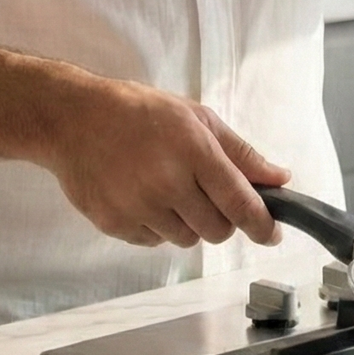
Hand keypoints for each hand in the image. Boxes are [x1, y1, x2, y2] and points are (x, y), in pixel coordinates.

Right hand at [44, 75, 287, 248]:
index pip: (240, 203)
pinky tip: (147, 198)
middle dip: (224, 220)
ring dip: (190, 224)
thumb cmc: (141, 112)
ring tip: (172, 190)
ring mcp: (138, 207)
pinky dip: (159, 227)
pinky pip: (154, 242)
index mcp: (195, 153)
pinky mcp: (114, 224)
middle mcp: (167, 184)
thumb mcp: (199, 118)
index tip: (273, 235)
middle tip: (211, 198)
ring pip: (186, 239)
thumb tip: (279, 178)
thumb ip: (241, 153)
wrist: (74, 120)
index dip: (262, 225)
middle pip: (217, 230)